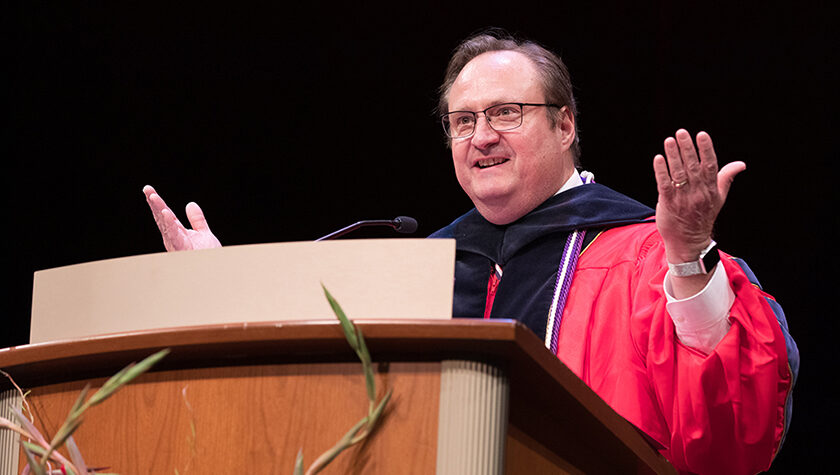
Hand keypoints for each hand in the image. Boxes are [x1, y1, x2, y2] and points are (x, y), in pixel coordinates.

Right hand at [143, 185, 221, 251]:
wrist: (216, 271)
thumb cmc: (208, 256)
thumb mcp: (204, 233)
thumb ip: (197, 220)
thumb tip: (190, 204)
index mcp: (178, 232)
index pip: (165, 214)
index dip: (158, 202)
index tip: (149, 190)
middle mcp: (174, 238)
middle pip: (162, 217)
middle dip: (154, 203)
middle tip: (147, 189)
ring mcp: (176, 244)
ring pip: (165, 224)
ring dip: (158, 210)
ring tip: (153, 197)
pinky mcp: (182, 249)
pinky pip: (174, 235)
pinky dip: (169, 224)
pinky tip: (166, 213)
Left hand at [653, 129, 744, 264]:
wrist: (689, 242)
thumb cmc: (702, 216)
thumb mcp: (718, 198)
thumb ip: (726, 177)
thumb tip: (741, 164)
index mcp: (711, 189)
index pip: (710, 165)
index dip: (706, 149)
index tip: (702, 134)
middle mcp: (698, 192)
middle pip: (693, 166)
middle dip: (687, 148)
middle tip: (681, 132)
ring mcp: (682, 198)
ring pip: (678, 173)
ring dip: (673, 156)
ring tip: (669, 140)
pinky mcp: (668, 203)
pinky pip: (664, 184)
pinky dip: (661, 171)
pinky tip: (659, 158)